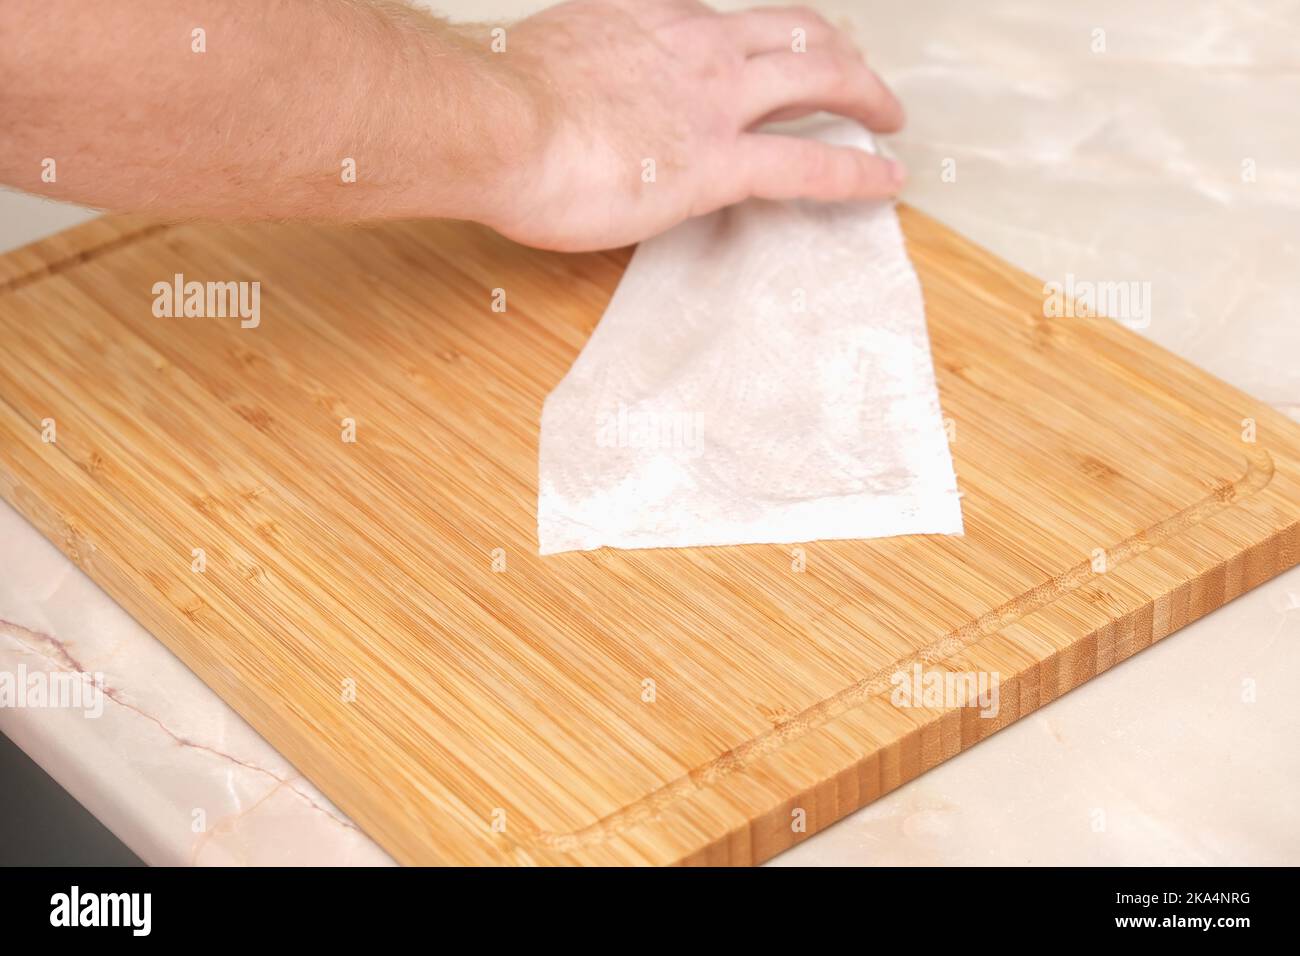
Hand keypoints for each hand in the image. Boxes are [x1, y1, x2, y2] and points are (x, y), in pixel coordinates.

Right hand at [492, 0, 905, 251]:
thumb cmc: (501, 103)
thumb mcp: (549, 55)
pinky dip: (857, 171)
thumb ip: (586, 63)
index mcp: (650, 18)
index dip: (764, 38)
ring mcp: (714, 101)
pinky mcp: (719, 164)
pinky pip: (810, 165)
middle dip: (835, 51)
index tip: (777, 52)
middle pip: (792, 32)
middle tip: (858, 75)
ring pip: (818, 78)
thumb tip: (584, 92)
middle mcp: (695, 45)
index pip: (728, 21)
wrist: (494, 124)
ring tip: (889, 116)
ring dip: (864, 94)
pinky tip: (885, 178)